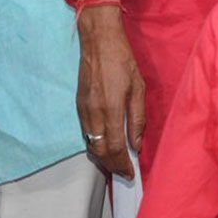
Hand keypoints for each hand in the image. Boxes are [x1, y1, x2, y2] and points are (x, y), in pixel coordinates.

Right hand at [75, 1, 144, 178]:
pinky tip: (107, 145)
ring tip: (118, 163)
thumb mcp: (138, 88)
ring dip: (104, 158)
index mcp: (111, 110)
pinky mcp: (79, 106)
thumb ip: (137, 118)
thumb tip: (137, 144)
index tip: (131, 175)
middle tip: (124, 173)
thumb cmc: (123, 62)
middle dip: (112, 166)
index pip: (116, 148)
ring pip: (92, 144)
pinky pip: (86, 134)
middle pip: (100, 151)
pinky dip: (96, 145)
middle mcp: (94, 115)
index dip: (123, 165)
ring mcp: (83, 111)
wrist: (98, 42)